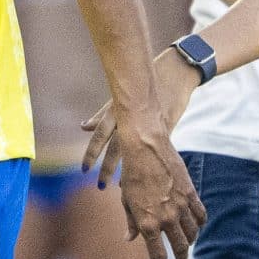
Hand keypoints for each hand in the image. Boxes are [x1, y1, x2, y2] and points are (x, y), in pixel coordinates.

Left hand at [80, 50, 199, 176]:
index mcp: (118, 110)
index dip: (91, 153)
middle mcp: (131, 118)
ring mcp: (150, 124)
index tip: (84, 171)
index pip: (100, 135)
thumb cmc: (145, 85)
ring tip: (121, 186)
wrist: (175, 72)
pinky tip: (148, 177)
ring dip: (128, 170)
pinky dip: (149, 162)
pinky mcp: (167, 127)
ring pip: (136, 150)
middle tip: (100, 186)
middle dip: (108, 168)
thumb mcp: (120, 98)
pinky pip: (156, 149)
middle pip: (117, 148)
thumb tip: (83, 128)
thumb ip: (102, 115)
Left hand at [113, 119, 205, 258]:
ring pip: (192, 233)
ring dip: (190, 241)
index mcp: (147, 224)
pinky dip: (200, 223)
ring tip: (187, 243)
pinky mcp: (191, 194)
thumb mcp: (126, 201)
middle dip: (180, 256)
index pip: (158, 255)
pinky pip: (200, 215)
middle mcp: (165, 218)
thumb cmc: (131, 174)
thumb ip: (131, 222)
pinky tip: (197, 225)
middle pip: (179, 247)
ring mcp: (180, 207)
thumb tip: (130, 239)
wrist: (145, 148)